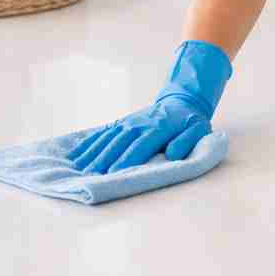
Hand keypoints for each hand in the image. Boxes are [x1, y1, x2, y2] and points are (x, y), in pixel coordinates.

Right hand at [66, 40, 231, 172]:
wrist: (181, 100)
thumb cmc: (191, 122)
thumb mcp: (199, 130)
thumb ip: (187, 141)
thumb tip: (173, 153)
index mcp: (159, 129)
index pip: (140, 146)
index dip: (126, 159)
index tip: (113, 172)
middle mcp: (139, 124)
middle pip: (118, 143)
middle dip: (103, 158)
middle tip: (89, 174)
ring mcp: (128, 122)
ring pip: (107, 138)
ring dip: (92, 152)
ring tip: (77, 167)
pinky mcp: (121, 122)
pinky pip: (103, 132)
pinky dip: (89, 142)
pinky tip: (75, 153)